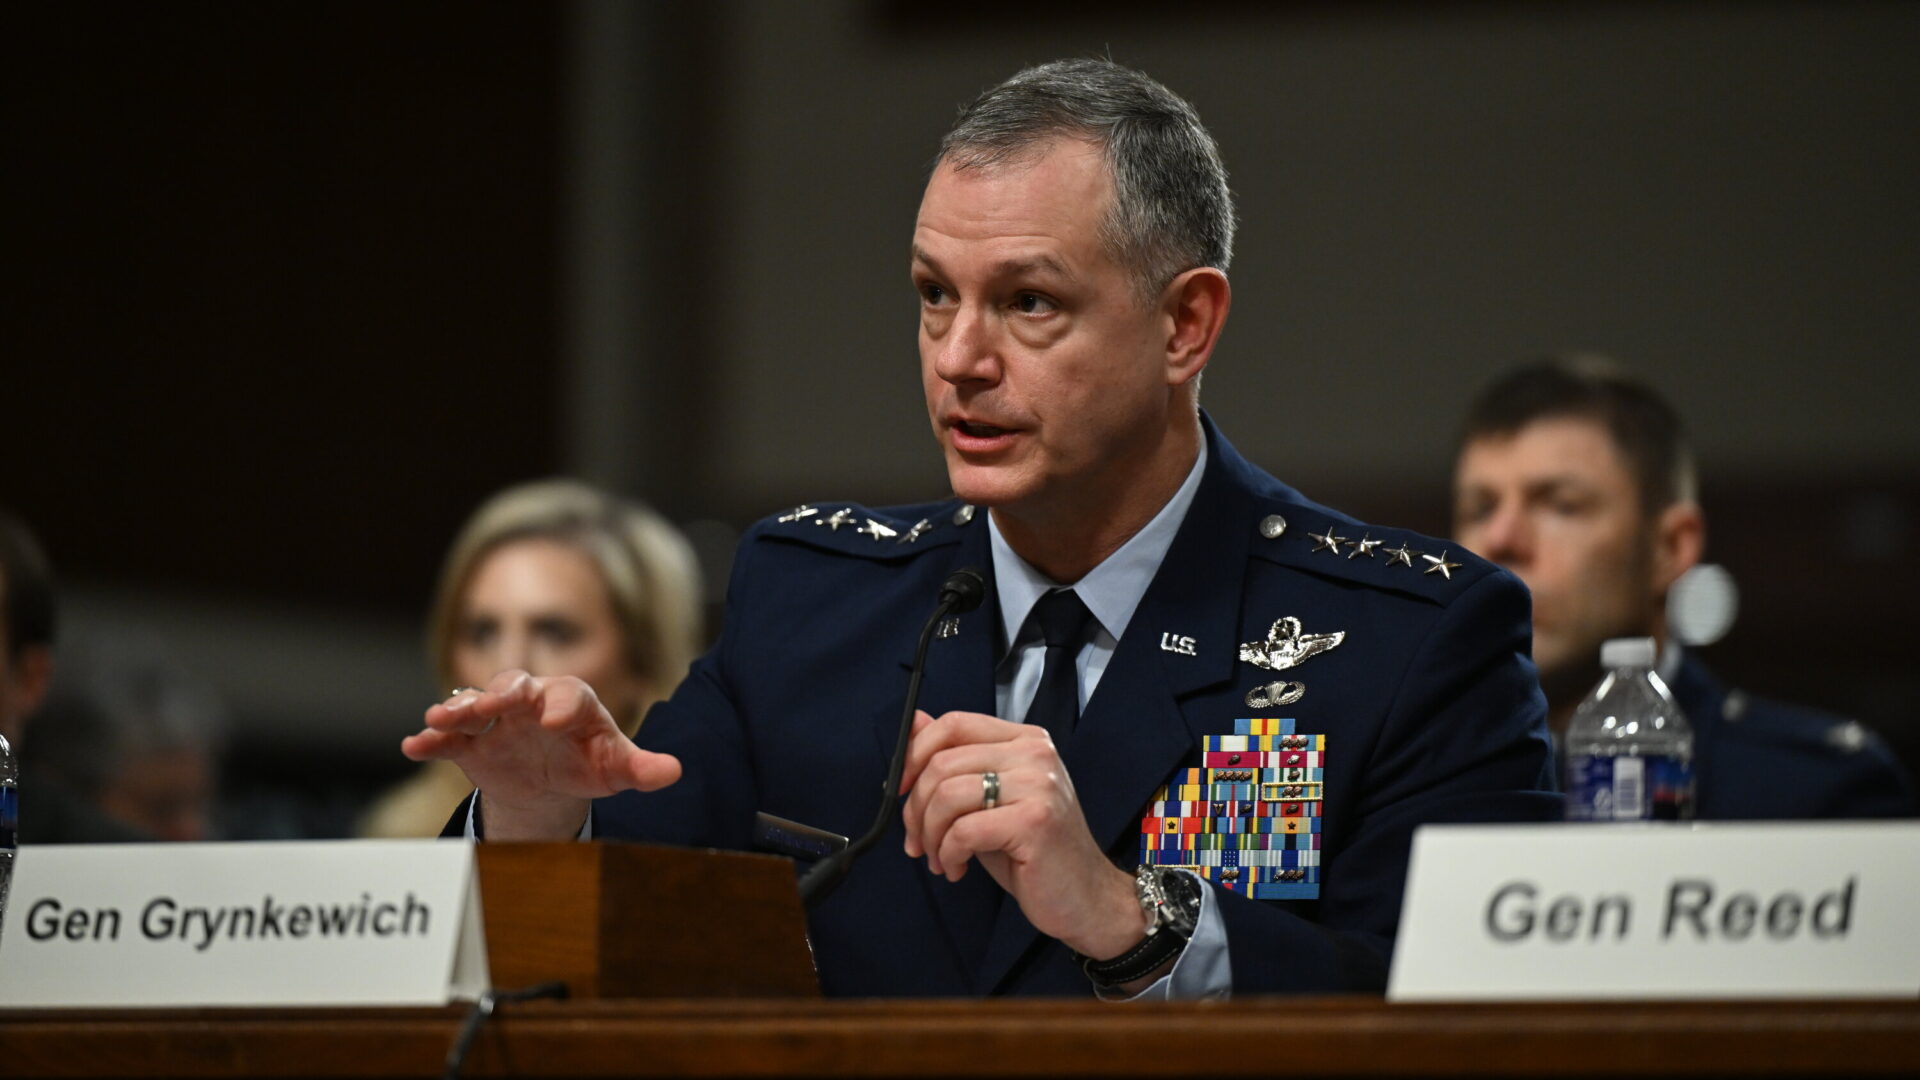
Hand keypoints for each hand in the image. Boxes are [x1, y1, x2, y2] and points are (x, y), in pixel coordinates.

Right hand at [400, 670, 681, 839]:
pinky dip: (430, 740)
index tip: (554, 720)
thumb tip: (674, 772)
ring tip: (438, 717)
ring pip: (476, 704)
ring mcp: (498, 721)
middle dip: (502, 691)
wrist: (553, 782)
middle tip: (492, 702)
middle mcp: (531, 701)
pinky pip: (449, 738)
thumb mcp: (615, 768)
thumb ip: (641, 768)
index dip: (561, 705)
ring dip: (457, 708)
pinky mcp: (471, 744)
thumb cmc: (590, 763)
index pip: (569, 694)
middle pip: (516, 685)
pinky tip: (413, 747)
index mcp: (572, 701)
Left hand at [899, 710, 1143, 960]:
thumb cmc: (1031, 851)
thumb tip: (912, 722)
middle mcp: (1034, 753)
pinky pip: (963, 830)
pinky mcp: (1034, 821)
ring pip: (947, 795)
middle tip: (917, 841)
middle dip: (915, 808)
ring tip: (940, 858)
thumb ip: (955, 760)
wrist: (1084, 897)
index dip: (915, 754)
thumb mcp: (987, 799)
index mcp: (1024, 739)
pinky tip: (958, 868)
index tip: (900, 789)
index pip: (954, 724)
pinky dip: (949, 853)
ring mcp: (1038, 785)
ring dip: (930, 835)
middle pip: (943, 762)